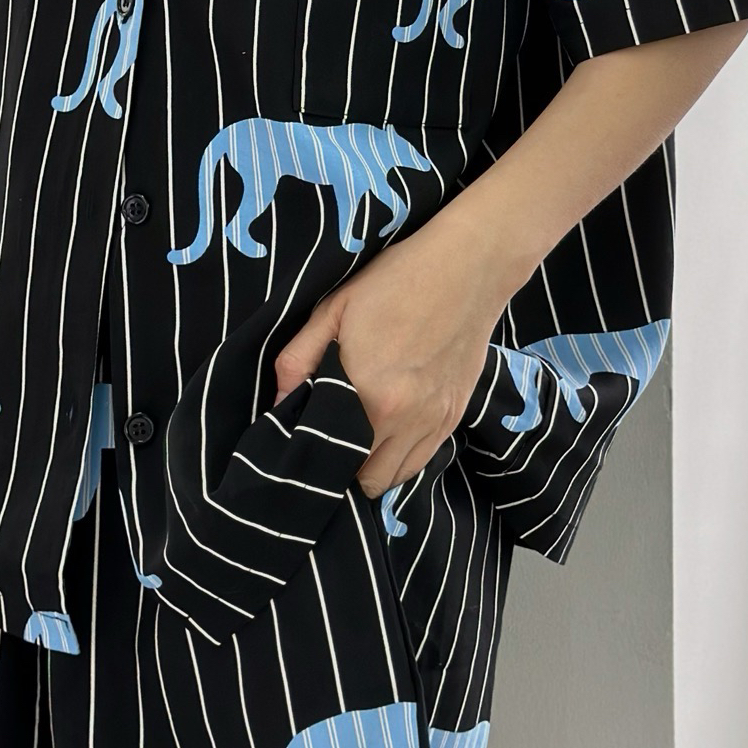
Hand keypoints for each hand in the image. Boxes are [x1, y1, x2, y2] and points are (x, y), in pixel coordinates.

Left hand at [273, 237, 497, 498]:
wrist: (469, 267)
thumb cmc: (397, 281)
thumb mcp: (335, 309)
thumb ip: (299, 359)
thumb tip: (278, 402)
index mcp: (370, 396)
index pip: (332, 458)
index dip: (314, 458)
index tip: (304, 444)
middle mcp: (406, 421)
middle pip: (366, 480)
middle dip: (343, 469)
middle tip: (328, 442)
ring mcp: (435, 422)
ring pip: (397, 477)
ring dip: (374, 468)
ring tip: (357, 439)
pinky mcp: (455, 415)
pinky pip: (423, 460)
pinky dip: (402, 457)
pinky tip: (389, 431)